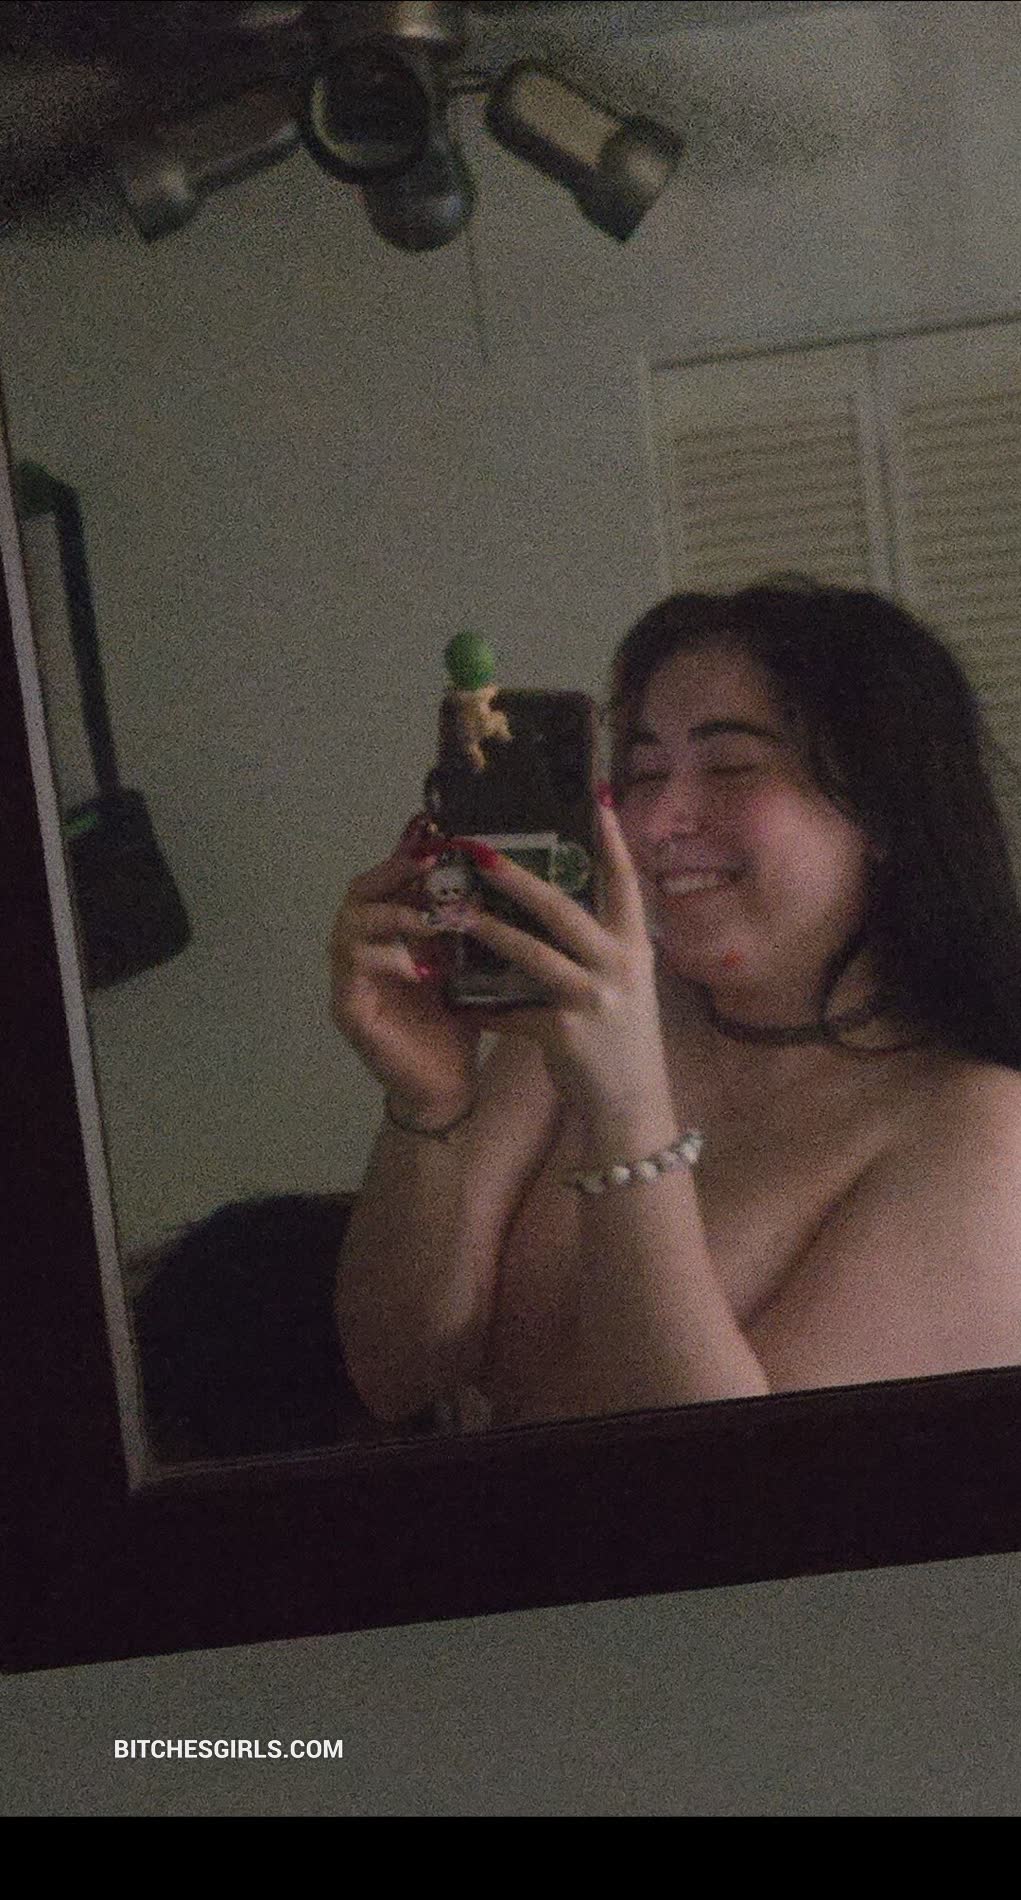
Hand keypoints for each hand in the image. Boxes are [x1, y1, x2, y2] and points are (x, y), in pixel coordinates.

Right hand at [329, 817, 485, 1119]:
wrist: (449, 1087)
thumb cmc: (458, 1023)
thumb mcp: (469, 964)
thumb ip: (469, 923)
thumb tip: (504, 871)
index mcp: (390, 933)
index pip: (388, 879)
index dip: (407, 853)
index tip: (437, 832)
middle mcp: (362, 949)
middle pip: (359, 892)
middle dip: (393, 874)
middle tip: (429, 865)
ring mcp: (350, 979)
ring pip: (349, 927)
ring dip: (392, 916)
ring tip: (430, 918)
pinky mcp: (348, 1011)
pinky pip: (352, 972)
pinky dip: (385, 961)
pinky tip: (418, 965)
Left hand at [456, 800, 672, 1123]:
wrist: (631, 1104)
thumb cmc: (622, 1038)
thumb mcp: (626, 984)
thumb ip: (599, 947)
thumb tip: (555, 906)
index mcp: (634, 947)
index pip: (626, 883)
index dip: (613, 841)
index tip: (600, 798)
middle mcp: (618, 966)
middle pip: (563, 910)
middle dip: (518, 879)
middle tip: (482, 854)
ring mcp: (592, 999)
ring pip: (531, 953)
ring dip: (489, 931)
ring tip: (456, 913)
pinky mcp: (563, 1033)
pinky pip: (512, 1012)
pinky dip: (482, 1007)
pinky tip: (456, 1001)